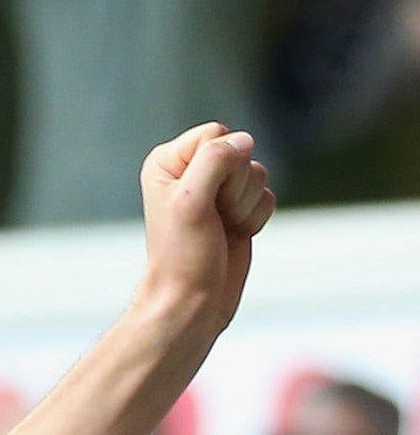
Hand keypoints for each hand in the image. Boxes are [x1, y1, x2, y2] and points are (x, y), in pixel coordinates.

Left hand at [137, 123, 272, 330]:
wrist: (193, 300)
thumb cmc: (182, 256)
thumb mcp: (191, 202)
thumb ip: (215, 161)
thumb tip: (245, 141)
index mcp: (168, 161)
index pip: (217, 134)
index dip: (220, 166)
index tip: (201, 200)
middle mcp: (191, 170)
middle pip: (242, 152)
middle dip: (236, 188)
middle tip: (212, 218)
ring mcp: (217, 189)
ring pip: (259, 174)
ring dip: (246, 205)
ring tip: (220, 228)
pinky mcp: (237, 207)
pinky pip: (267, 196)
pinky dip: (255, 218)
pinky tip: (234, 235)